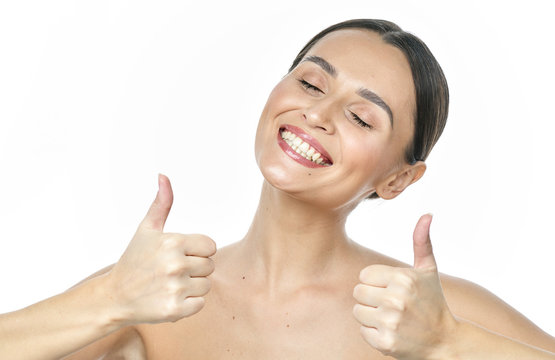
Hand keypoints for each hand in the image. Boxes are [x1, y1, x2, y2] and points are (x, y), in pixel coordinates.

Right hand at [105, 174, 215, 324]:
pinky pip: (200, 304)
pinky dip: (188, 304)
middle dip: (195, 269)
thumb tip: (164, 176)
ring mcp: (175, 288)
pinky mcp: (175, 310)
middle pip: (210, 266)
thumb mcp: (146, 229)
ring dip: (192, 287)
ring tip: (169, 285)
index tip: (179, 255)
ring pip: (206, 285)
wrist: (114, 296)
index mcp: (173, 242)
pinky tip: (170, 298)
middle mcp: (175, 264)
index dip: (197, 251)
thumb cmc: (134, 260)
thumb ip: (161, 203)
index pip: (210, 246)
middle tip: (171, 272)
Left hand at [353, 214, 456, 359]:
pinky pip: (363, 331)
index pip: (364, 275)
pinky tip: (392, 333)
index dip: (376, 283)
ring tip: (392, 319)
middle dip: (371, 299)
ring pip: (358, 312)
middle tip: (392, 306)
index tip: (393, 290)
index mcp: (403, 278)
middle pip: (358, 292)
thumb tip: (427, 214)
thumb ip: (422, 242)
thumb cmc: (433, 302)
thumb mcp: (428, 271)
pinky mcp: (386, 342)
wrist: (445, 342)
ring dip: (371, 317)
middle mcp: (396, 299)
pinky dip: (374, 334)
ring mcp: (391, 322)